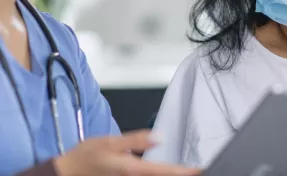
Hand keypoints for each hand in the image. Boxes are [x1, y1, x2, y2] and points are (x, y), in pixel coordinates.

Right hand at [54, 130, 200, 175]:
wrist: (67, 173)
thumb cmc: (87, 156)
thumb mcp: (111, 142)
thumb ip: (136, 140)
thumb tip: (159, 137)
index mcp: (132, 169)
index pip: (163, 171)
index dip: (182, 172)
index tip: (197, 169)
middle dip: (178, 174)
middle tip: (195, 169)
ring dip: (168, 174)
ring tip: (183, 169)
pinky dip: (156, 175)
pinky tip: (161, 170)